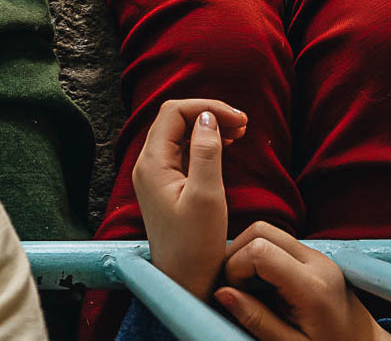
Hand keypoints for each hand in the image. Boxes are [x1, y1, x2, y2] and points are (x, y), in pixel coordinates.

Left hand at [131, 98, 247, 299]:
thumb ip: (206, 153)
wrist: (185, 283)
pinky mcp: (166, 184)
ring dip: (208, 126)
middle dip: (208, 113)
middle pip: (174, 119)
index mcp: (151, 163)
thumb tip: (207, 118)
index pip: (173, 113)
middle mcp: (148, 164)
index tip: (239, 119)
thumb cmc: (195, 247)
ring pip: (179, 133)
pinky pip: (183, 150)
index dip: (206, 108)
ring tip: (239, 131)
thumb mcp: (206, 197)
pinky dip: (204, 142)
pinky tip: (226, 145)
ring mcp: (155, 174)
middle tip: (243, 124)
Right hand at [214, 222, 390, 340]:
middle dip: (236, 253)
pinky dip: (259, 255)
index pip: (259, 250)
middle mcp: (317, 262)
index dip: (235, 268)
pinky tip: (261, 286)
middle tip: (234, 287)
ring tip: (247, 288)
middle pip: (261, 230)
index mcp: (313, 288)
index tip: (232, 294)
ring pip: (267, 231)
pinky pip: (277, 241)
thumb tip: (221, 292)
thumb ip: (257, 320)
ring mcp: (318, 255)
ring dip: (246, 252)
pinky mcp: (314, 256)